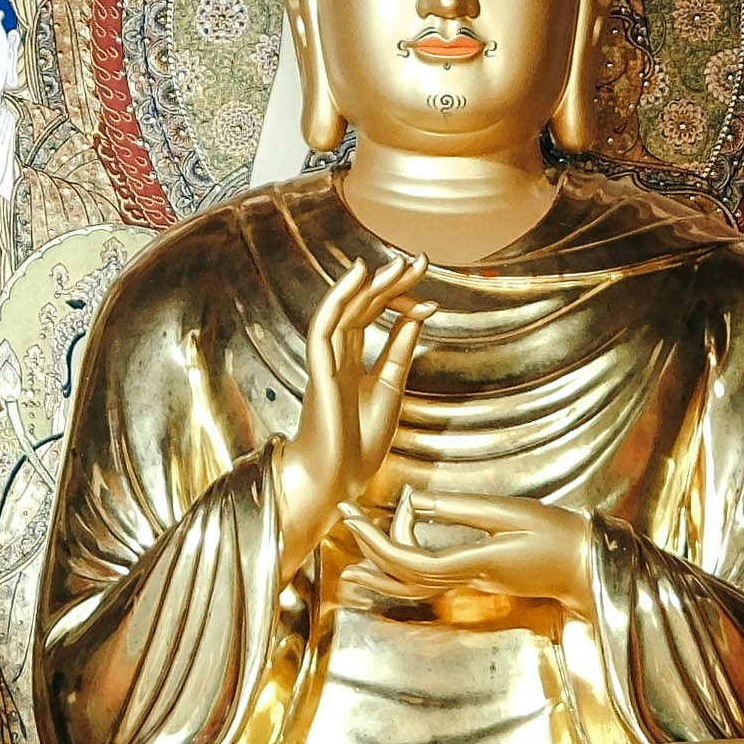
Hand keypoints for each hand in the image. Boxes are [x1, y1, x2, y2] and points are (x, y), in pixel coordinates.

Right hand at [264, 264, 433, 577]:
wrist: (337, 481)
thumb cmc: (358, 444)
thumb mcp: (392, 388)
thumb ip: (400, 351)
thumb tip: (419, 315)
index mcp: (353, 362)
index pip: (372, 316)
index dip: (397, 296)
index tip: (425, 283)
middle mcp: (337, 356)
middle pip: (361, 307)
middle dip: (389, 283)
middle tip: (418, 261)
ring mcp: (326, 363)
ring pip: (343, 311)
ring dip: (369, 285)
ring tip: (397, 265)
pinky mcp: (319, 372)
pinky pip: (324, 328)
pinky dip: (339, 299)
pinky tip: (359, 277)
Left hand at [334, 488, 600, 639]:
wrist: (588, 566)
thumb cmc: (558, 536)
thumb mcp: (511, 512)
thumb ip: (461, 509)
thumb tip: (414, 502)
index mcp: (475, 562)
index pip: (410, 561)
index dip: (376, 540)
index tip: (355, 515)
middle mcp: (469, 580)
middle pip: (404, 577)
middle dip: (369, 553)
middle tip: (346, 523)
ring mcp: (473, 585)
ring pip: (414, 588)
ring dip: (381, 574)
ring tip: (352, 565)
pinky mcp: (479, 582)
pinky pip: (430, 585)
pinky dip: (404, 576)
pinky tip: (394, 567)